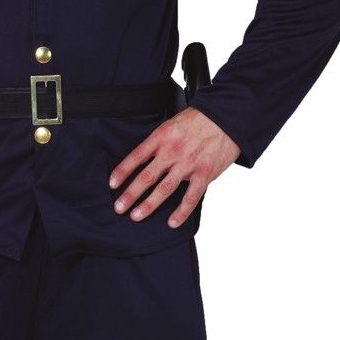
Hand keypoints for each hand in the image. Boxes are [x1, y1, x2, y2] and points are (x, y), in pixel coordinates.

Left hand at [108, 106, 241, 226]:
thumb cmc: (198, 120)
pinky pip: (191, 197)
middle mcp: (172, 151)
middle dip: (130, 194)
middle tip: (119, 208)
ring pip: (164, 188)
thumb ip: (159, 142)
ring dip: (149, 204)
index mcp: (162, 137)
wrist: (226, 118)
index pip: (136, 156)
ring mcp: (188, 164)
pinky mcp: (204, 173)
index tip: (112, 184)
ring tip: (136, 216)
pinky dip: (181, 211)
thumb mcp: (172, 124)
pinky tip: (172, 222)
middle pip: (146, 176)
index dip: (122, 171)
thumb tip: (144, 159)